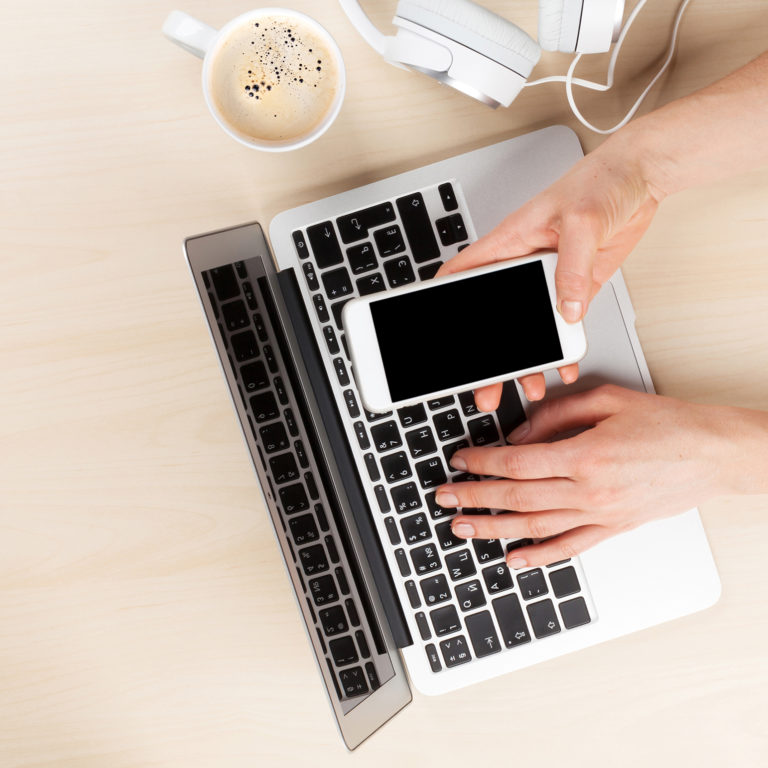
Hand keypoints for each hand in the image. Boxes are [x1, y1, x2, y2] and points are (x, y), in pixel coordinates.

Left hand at [435, 384, 767, 568]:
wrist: (714, 453)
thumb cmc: (667, 424)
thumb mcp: (608, 401)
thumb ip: (558, 414)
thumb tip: (519, 432)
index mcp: (585, 456)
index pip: (516, 463)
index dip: (481, 464)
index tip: (460, 461)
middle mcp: (589, 491)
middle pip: (516, 498)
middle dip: (473, 498)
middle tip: (444, 497)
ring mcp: (601, 516)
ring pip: (535, 527)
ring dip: (493, 529)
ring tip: (462, 528)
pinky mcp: (614, 529)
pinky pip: (570, 548)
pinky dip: (539, 557)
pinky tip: (514, 560)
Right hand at [436, 130, 664, 408]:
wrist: (640, 179)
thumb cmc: (602, 180)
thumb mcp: (582, 221)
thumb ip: (572, 269)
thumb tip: (565, 311)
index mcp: (509, 242)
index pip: (462, 274)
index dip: (442, 299)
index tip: (434, 329)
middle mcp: (522, 263)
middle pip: (492, 314)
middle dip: (486, 354)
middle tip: (484, 384)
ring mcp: (548, 279)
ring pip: (526, 328)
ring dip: (525, 359)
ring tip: (527, 385)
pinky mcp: (574, 288)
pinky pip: (561, 326)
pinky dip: (561, 350)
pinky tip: (563, 366)